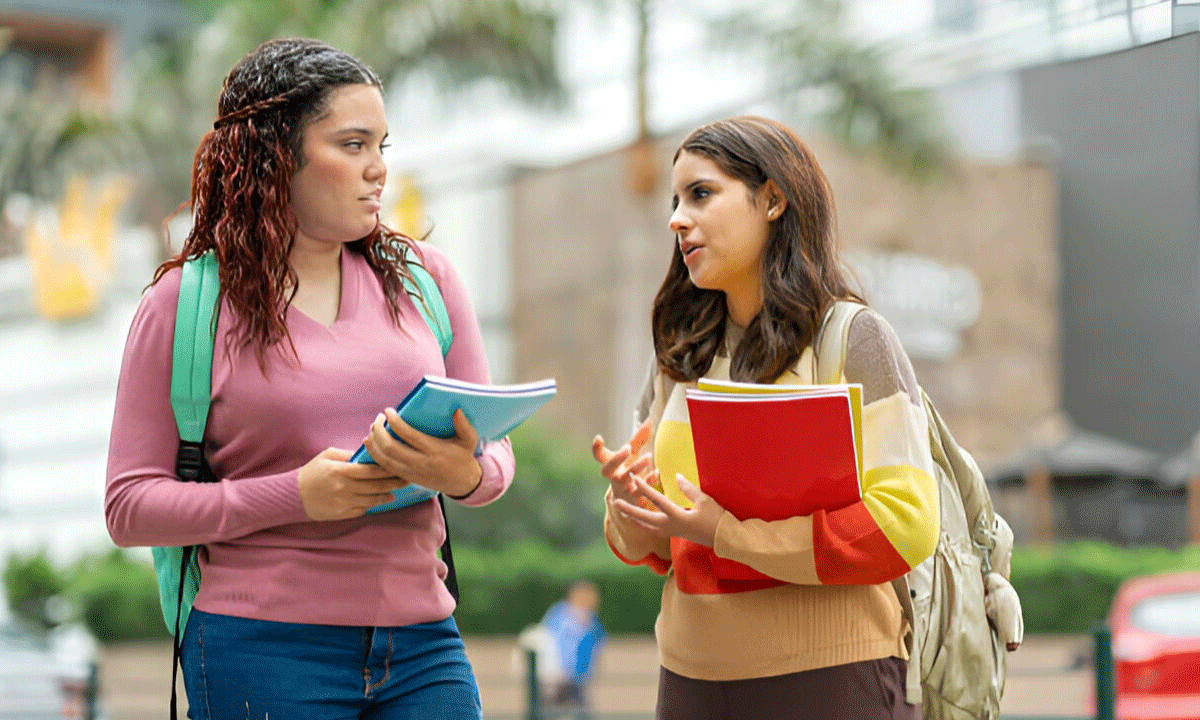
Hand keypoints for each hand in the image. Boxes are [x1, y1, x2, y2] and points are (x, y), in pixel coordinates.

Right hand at [297, 447, 411, 520]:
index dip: (386, 469)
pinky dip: (372, 504)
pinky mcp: (342, 514)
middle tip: (406, 479)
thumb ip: (348, 455)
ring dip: (386, 496)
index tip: (398, 466)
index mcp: (340, 471)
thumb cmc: (312, 472)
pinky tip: (379, 500)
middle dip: (393, 483)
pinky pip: (363, 509)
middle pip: (375, 486)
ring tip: (394, 492)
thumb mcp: (327, 456)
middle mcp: (344, 488)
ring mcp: (344, 503)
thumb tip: (367, 453)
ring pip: (372, 500)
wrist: (294, 496)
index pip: (370, 471)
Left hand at [363, 407, 482, 498]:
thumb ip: (464, 426)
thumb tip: (457, 410)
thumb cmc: (464, 458)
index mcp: (435, 451)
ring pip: (383, 459)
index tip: (388, 411)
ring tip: (374, 427)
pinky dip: (374, 455)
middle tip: (378, 418)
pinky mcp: (406, 478)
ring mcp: (411, 472)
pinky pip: (385, 467)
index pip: (409, 436)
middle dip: (379, 431)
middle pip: (390, 448)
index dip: (395, 423)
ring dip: (374, 442)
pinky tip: (370, 443)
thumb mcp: (469, 441)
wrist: (462, 484)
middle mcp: (421, 463)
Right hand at [593, 420, 655, 505]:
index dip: (596, 448)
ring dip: (636, 467)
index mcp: (610, 465)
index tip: (598, 438)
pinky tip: (655, 473)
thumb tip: (649, 421)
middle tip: (628, 447)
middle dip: (616, 459)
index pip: (599, 456)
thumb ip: (639, 440)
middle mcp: (613, 477)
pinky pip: (639, 491)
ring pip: (625, 479)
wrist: (627, 501)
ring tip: (648, 456)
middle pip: (608, 469)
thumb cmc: (628, 472)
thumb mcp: (632, 456)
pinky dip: (648, 481)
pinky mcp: (633, 499)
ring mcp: (622, 489)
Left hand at [610, 474, 724, 547]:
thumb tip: (676, 476)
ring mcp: (672, 532)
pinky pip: (654, 529)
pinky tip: (640, 520)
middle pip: (644, 517)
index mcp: (677, 517)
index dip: (644, 488)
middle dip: (629, 509)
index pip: (657, 500)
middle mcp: (671, 526)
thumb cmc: (717, 519)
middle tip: (615, 501)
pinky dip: (644, 523)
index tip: (633, 478)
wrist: (724, 540)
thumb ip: (689, 488)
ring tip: (623, 511)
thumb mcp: (704, 501)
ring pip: (647, 525)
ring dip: (634, 517)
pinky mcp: (675, 534)